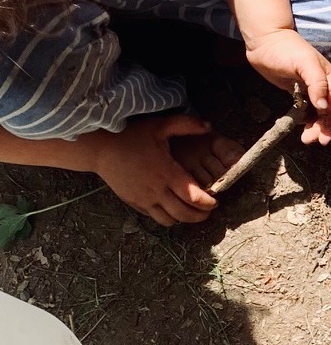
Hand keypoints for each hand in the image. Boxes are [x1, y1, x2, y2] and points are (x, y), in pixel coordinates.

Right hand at [91, 114, 241, 225]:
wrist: (100, 148)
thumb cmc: (131, 135)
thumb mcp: (161, 125)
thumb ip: (187, 124)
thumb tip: (209, 127)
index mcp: (166, 172)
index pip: (193, 197)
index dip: (208, 203)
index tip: (215, 201)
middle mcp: (156, 190)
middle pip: (184, 214)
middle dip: (200, 216)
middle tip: (208, 211)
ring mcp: (143, 199)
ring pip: (169, 220)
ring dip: (183, 219)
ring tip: (191, 211)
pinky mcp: (134, 203)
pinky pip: (154, 217)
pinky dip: (167, 217)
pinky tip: (172, 209)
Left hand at [242, 29, 330, 142]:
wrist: (265, 40)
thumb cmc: (286, 49)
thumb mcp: (305, 63)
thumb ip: (317, 83)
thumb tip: (323, 107)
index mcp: (330, 79)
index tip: (325, 139)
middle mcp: (324, 86)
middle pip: (329, 113)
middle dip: (323, 129)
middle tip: (310, 140)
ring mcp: (310, 89)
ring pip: (318, 114)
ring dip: (315, 127)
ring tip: (305, 138)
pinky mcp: (298, 91)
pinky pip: (306, 110)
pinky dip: (305, 120)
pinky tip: (299, 125)